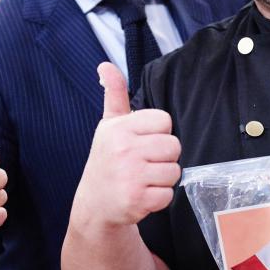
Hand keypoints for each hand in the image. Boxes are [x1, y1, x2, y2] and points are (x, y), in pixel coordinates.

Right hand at [74, 63, 181, 227]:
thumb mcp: (108, 125)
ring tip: (143, 179)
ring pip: (174, 171)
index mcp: (120, 128)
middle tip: (143, 164)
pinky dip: (159, 198)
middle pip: (173, 146)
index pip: (164, 121)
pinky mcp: (137, 200)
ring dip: (162, 179)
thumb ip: (114, 94)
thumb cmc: (107, 160)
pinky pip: (168, 194)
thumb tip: (105, 65)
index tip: (142, 142)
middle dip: (163, 157)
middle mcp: (124, 149)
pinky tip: (142, 195)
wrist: (94, 204)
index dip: (158, 133)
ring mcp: (131, 176)